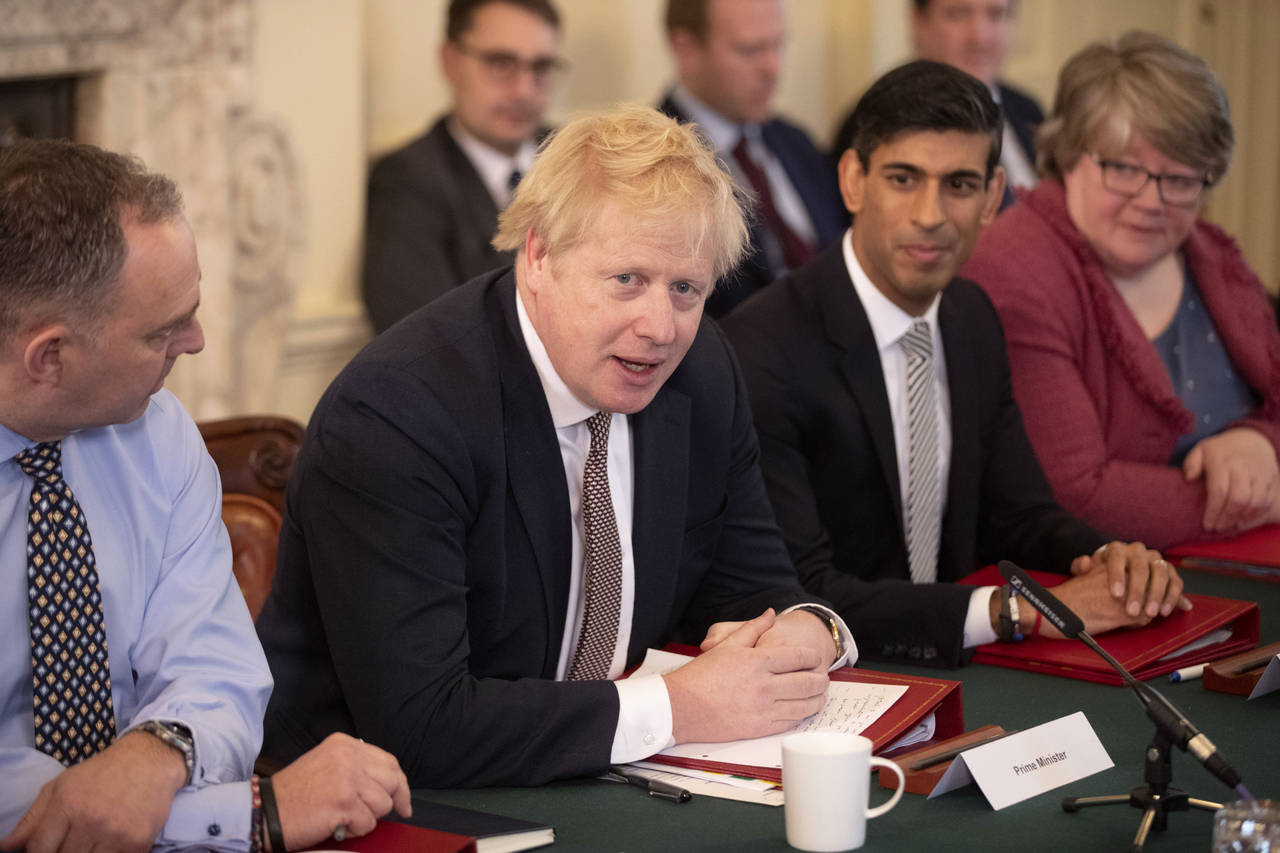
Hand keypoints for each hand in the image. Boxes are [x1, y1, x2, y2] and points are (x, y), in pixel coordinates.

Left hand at [0, 729, 185, 852]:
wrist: (151, 760)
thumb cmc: (101, 773)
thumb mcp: (61, 786)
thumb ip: (32, 819)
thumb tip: (5, 848)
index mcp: (67, 803)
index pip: (39, 850)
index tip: (50, 848)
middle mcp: (91, 820)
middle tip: (77, 841)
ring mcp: (116, 834)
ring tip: (94, 840)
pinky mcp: (139, 842)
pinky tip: (113, 841)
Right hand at [271, 732, 410, 851]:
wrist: (265, 811)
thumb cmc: (295, 793)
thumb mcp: (327, 764)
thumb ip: (357, 766)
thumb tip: (390, 784)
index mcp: (345, 744)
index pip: (388, 762)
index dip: (399, 784)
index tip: (403, 801)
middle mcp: (348, 756)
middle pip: (392, 781)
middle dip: (390, 802)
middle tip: (377, 814)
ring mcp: (347, 779)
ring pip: (383, 804)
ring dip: (366, 817)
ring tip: (344, 816)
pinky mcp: (344, 803)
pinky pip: (368, 823)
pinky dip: (355, 830)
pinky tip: (337, 824)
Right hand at [667, 609, 827, 743]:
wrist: (682, 707)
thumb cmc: (702, 675)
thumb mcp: (727, 645)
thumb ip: (753, 628)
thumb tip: (770, 613)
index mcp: (758, 661)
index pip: (799, 657)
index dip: (813, 657)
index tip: (816, 658)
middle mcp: (764, 685)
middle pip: (808, 682)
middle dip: (821, 679)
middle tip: (823, 678)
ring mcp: (764, 709)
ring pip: (804, 705)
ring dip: (817, 699)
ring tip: (820, 695)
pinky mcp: (760, 728)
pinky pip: (791, 722)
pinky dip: (802, 715)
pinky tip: (803, 710)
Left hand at [1068, 541, 1190, 618]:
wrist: (1119, 571)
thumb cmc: (1101, 573)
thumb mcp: (1088, 570)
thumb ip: (1081, 567)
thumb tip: (1085, 563)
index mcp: (1117, 549)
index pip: (1117, 559)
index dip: (1117, 577)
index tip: (1115, 595)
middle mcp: (1138, 551)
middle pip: (1141, 568)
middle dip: (1137, 591)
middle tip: (1132, 611)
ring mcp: (1155, 559)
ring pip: (1161, 573)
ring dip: (1157, 594)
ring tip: (1150, 613)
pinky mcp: (1169, 571)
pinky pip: (1175, 582)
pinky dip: (1172, 597)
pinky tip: (1164, 611)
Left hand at [1183, 427, 1279, 531]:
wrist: (1252, 439)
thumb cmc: (1221, 449)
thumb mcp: (1201, 450)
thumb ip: (1191, 463)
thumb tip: (1188, 479)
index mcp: (1223, 462)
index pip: (1219, 491)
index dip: (1213, 511)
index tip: (1207, 524)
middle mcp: (1243, 468)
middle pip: (1238, 499)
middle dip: (1227, 518)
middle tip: (1218, 528)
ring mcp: (1260, 474)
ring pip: (1256, 502)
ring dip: (1243, 518)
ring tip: (1230, 526)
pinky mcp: (1271, 479)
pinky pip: (1268, 500)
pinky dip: (1257, 514)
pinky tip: (1244, 521)